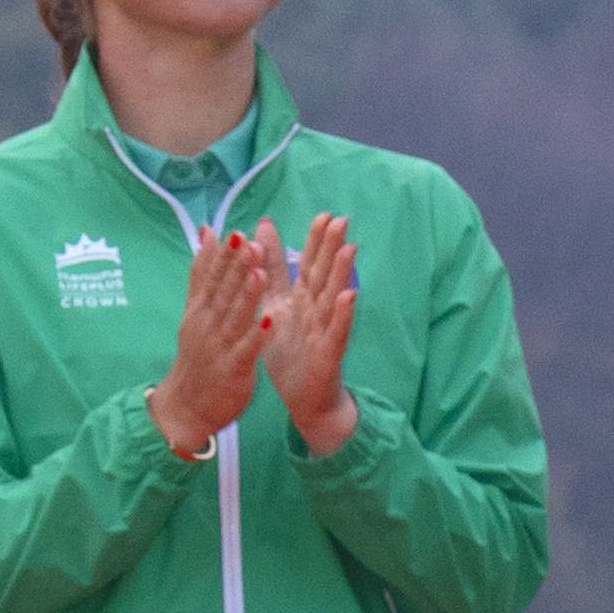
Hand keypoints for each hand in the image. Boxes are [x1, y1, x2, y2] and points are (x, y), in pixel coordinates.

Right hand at [151, 230, 275, 453]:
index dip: (224, 256)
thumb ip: (203, 272)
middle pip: (223, 292)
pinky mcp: (232, 370)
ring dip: (246, 295)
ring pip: (234, 317)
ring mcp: (219, 347)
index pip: (212, 277)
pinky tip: (270, 322)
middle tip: (249, 241)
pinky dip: (256, 336)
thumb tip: (206, 232)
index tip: (236, 232)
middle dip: (236, 268)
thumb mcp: (196, 311)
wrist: (186, 406)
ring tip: (259, 272)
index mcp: (201, 309)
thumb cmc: (198, 354)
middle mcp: (207, 325)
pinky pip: (245, 351)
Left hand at [263, 213, 359, 455]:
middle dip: (331, 248)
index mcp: (301, 299)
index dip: (315, 241)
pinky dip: (343, 314)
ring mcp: (325, 330)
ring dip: (341, 274)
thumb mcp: (274, 305)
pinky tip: (350, 297)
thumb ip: (271, 269)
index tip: (323, 215)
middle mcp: (316, 310)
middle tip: (340, 221)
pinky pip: (337, 331)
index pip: (309, 264)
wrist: (304, 397)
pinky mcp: (329, 352)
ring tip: (349, 250)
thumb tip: (263, 229)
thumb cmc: (291, 351)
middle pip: (324, 274)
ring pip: (333, 298)